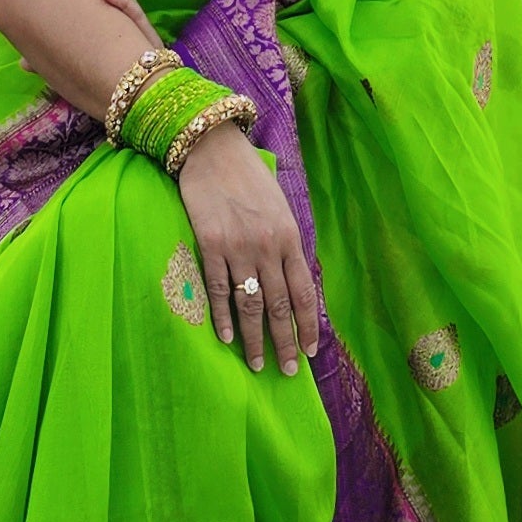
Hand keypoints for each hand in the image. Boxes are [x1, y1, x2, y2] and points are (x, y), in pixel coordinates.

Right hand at [178, 127, 319, 377]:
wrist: (213, 149)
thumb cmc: (248, 178)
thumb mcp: (279, 208)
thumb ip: (286, 244)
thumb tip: (293, 282)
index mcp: (290, 237)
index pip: (304, 292)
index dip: (308, 325)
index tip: (311, 351)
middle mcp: (268, 246)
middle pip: (278, 305)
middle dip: (285, 342)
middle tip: (287, 371)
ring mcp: (238, 247)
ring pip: (250, 304)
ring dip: (254, 339)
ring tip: (257, 364)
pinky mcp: (210, 245)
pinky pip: (219, 289)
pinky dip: (223, 316)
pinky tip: (226, 338)